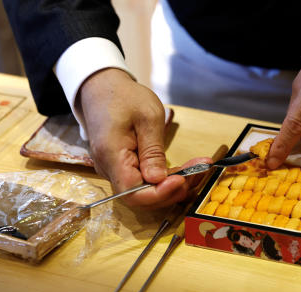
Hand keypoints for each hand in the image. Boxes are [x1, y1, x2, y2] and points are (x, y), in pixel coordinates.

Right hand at [78, 68, 206, 206]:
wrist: (101, 87)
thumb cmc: (124, 97)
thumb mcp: (147, 117)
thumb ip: (152, 151)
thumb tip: (157, 180)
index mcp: (111, 156)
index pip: (134, 193)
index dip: (160, 194)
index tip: (182, 180)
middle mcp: (109, 169)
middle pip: (141, 195)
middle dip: (172, 190)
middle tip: (199, 172)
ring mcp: (115, 170)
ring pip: (145, 189)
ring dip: (173, 184)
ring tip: (198, 168)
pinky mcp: (124, 167)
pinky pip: (144, 179)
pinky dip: (166, 177)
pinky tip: (185, 168)